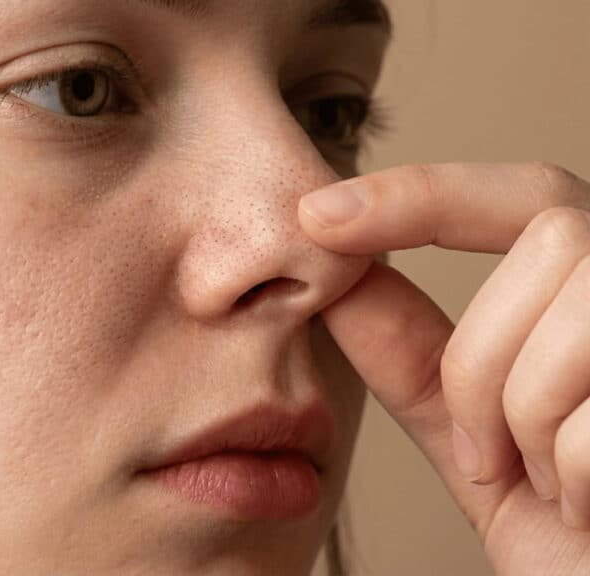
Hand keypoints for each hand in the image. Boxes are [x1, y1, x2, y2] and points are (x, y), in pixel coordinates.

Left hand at [298, 162, 589, 574]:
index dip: (420, 193)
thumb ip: (419, 357)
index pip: (527, 195)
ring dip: (521, 420)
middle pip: (551, 239)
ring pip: (575, 318)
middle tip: (480, 452)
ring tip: (541, 483)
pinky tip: (585, 509)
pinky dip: (567, 478)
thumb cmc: (570, 539)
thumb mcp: (478, 435)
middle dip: (481, 356)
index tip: (314, 214)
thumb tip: (343, 282)